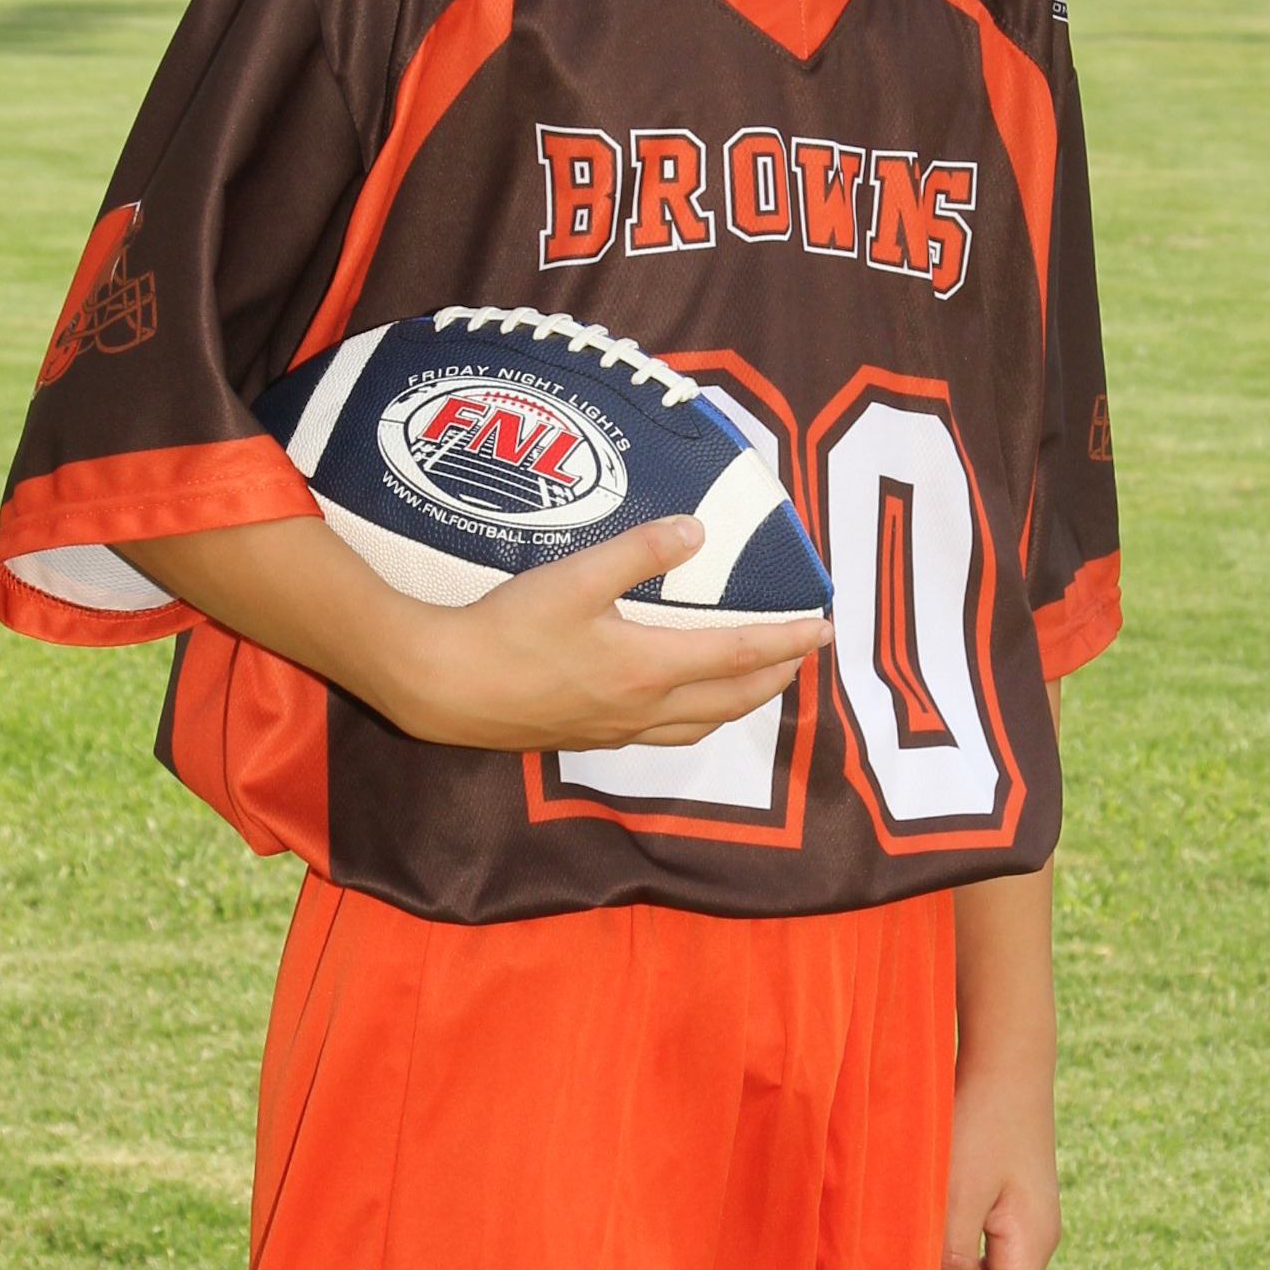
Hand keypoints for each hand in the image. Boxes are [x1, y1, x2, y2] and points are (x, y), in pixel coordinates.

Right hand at [391, 512, 829, 751]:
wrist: (445, 688)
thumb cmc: (508, 629)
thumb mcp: (575, 576)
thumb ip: (638, 552)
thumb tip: (697, 531)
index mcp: (649, 667)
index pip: (740, 654)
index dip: (787, 640)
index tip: (824, 628)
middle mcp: (643, 707)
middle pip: (730, 699)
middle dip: (774, 676)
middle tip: (802, 654)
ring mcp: (615, 729)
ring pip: (699, 724)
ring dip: (738, 702)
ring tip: (755, 681)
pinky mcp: (586, 737)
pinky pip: (663, 733)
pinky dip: (693, 717)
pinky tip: (680, 703)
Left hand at [933, 1053, 1060, 1269]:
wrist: (1007, 1057)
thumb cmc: (982, 1120)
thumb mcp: (959, 1189)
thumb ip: (953, 1253)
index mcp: (1032, 1243)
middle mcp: (1035, 1237)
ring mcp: (1024, 1216)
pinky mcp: (1009, 1196)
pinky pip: (984, 1246)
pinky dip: (955, 1259)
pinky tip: (923, 1250)